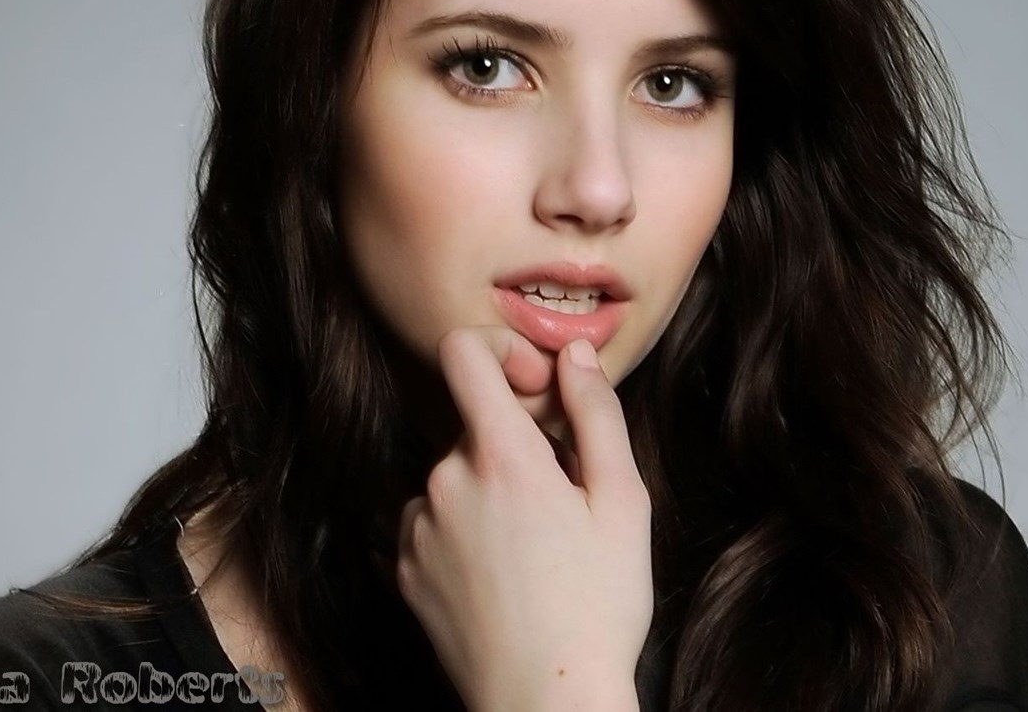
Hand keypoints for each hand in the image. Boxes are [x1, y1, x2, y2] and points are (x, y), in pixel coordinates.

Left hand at [396, 327, 652, 711]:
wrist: (545, 700)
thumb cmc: (596, 605)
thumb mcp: (622, 501)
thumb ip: (596, 413)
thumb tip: (575, 354)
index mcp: (499, 455)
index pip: (463, 351)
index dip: (500, 352)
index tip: (536, 389)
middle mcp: (444, 480)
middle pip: (473, 424)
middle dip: (516, 442)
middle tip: (563, 498)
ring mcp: (418, 526)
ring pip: (456, 475)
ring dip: (490, 490)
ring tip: (536, 549)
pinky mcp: (405, 568)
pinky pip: (433, 521)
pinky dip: (465, 530)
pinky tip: (505, 574)